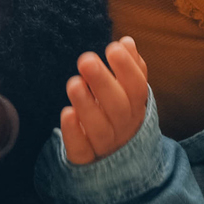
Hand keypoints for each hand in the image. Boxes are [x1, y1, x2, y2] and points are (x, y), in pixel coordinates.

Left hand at [59, 38, 148, 165]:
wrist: (111, 161)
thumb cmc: (116, 117)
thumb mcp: (126, 94)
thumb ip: (128, 69)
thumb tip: (127, 41)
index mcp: (136, 108)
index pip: (137, 88)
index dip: (128, 68)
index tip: (113, 47)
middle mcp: (124, 128)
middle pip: (118, 107)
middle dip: (103, 82)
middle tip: (85, 59)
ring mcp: (106, 146)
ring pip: (100, 129)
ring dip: (87, 105)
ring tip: (74, 83)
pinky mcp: (86, 159)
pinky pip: (82, 149)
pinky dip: (74, 132)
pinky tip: (66, 113)